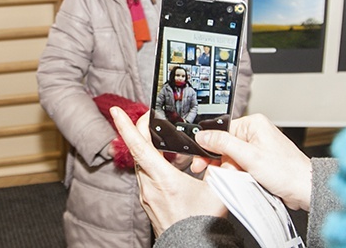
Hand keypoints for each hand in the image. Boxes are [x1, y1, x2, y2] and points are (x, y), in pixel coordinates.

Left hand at [110, 108, 226, 236]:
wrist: (189, 247)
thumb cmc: (199, 223)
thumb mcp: (217, 190)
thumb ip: (222, 167)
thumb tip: (229, 153)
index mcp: (163, 179)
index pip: (139, 147)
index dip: (126, 127)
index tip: (116, 112)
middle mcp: (149, 186)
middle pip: (139, 151)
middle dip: (142, 131)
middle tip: (151, 117)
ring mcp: (147, 195)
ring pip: (143, 163)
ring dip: (151, 148)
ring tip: (168, 141)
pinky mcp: (149, 201)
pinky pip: (147, 175)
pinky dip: (155, 164)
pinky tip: (172, 164)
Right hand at [192, 114, 311, 210]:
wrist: (302, 188)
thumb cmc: (285, 170)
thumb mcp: (249, 156)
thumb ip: (224, 144)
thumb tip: (204, 135)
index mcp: (254, 124)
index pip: (222, 131)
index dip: (209, 146)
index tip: (200, 159)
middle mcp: (255, 133)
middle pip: (225, 145)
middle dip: (219, 161)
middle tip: (210, 171)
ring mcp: (257, 148)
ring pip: (231, 158)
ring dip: (229, 170)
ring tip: (236, 177)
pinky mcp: (258, 161)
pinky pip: (240, 165)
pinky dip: (237, 174)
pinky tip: (240, 180)